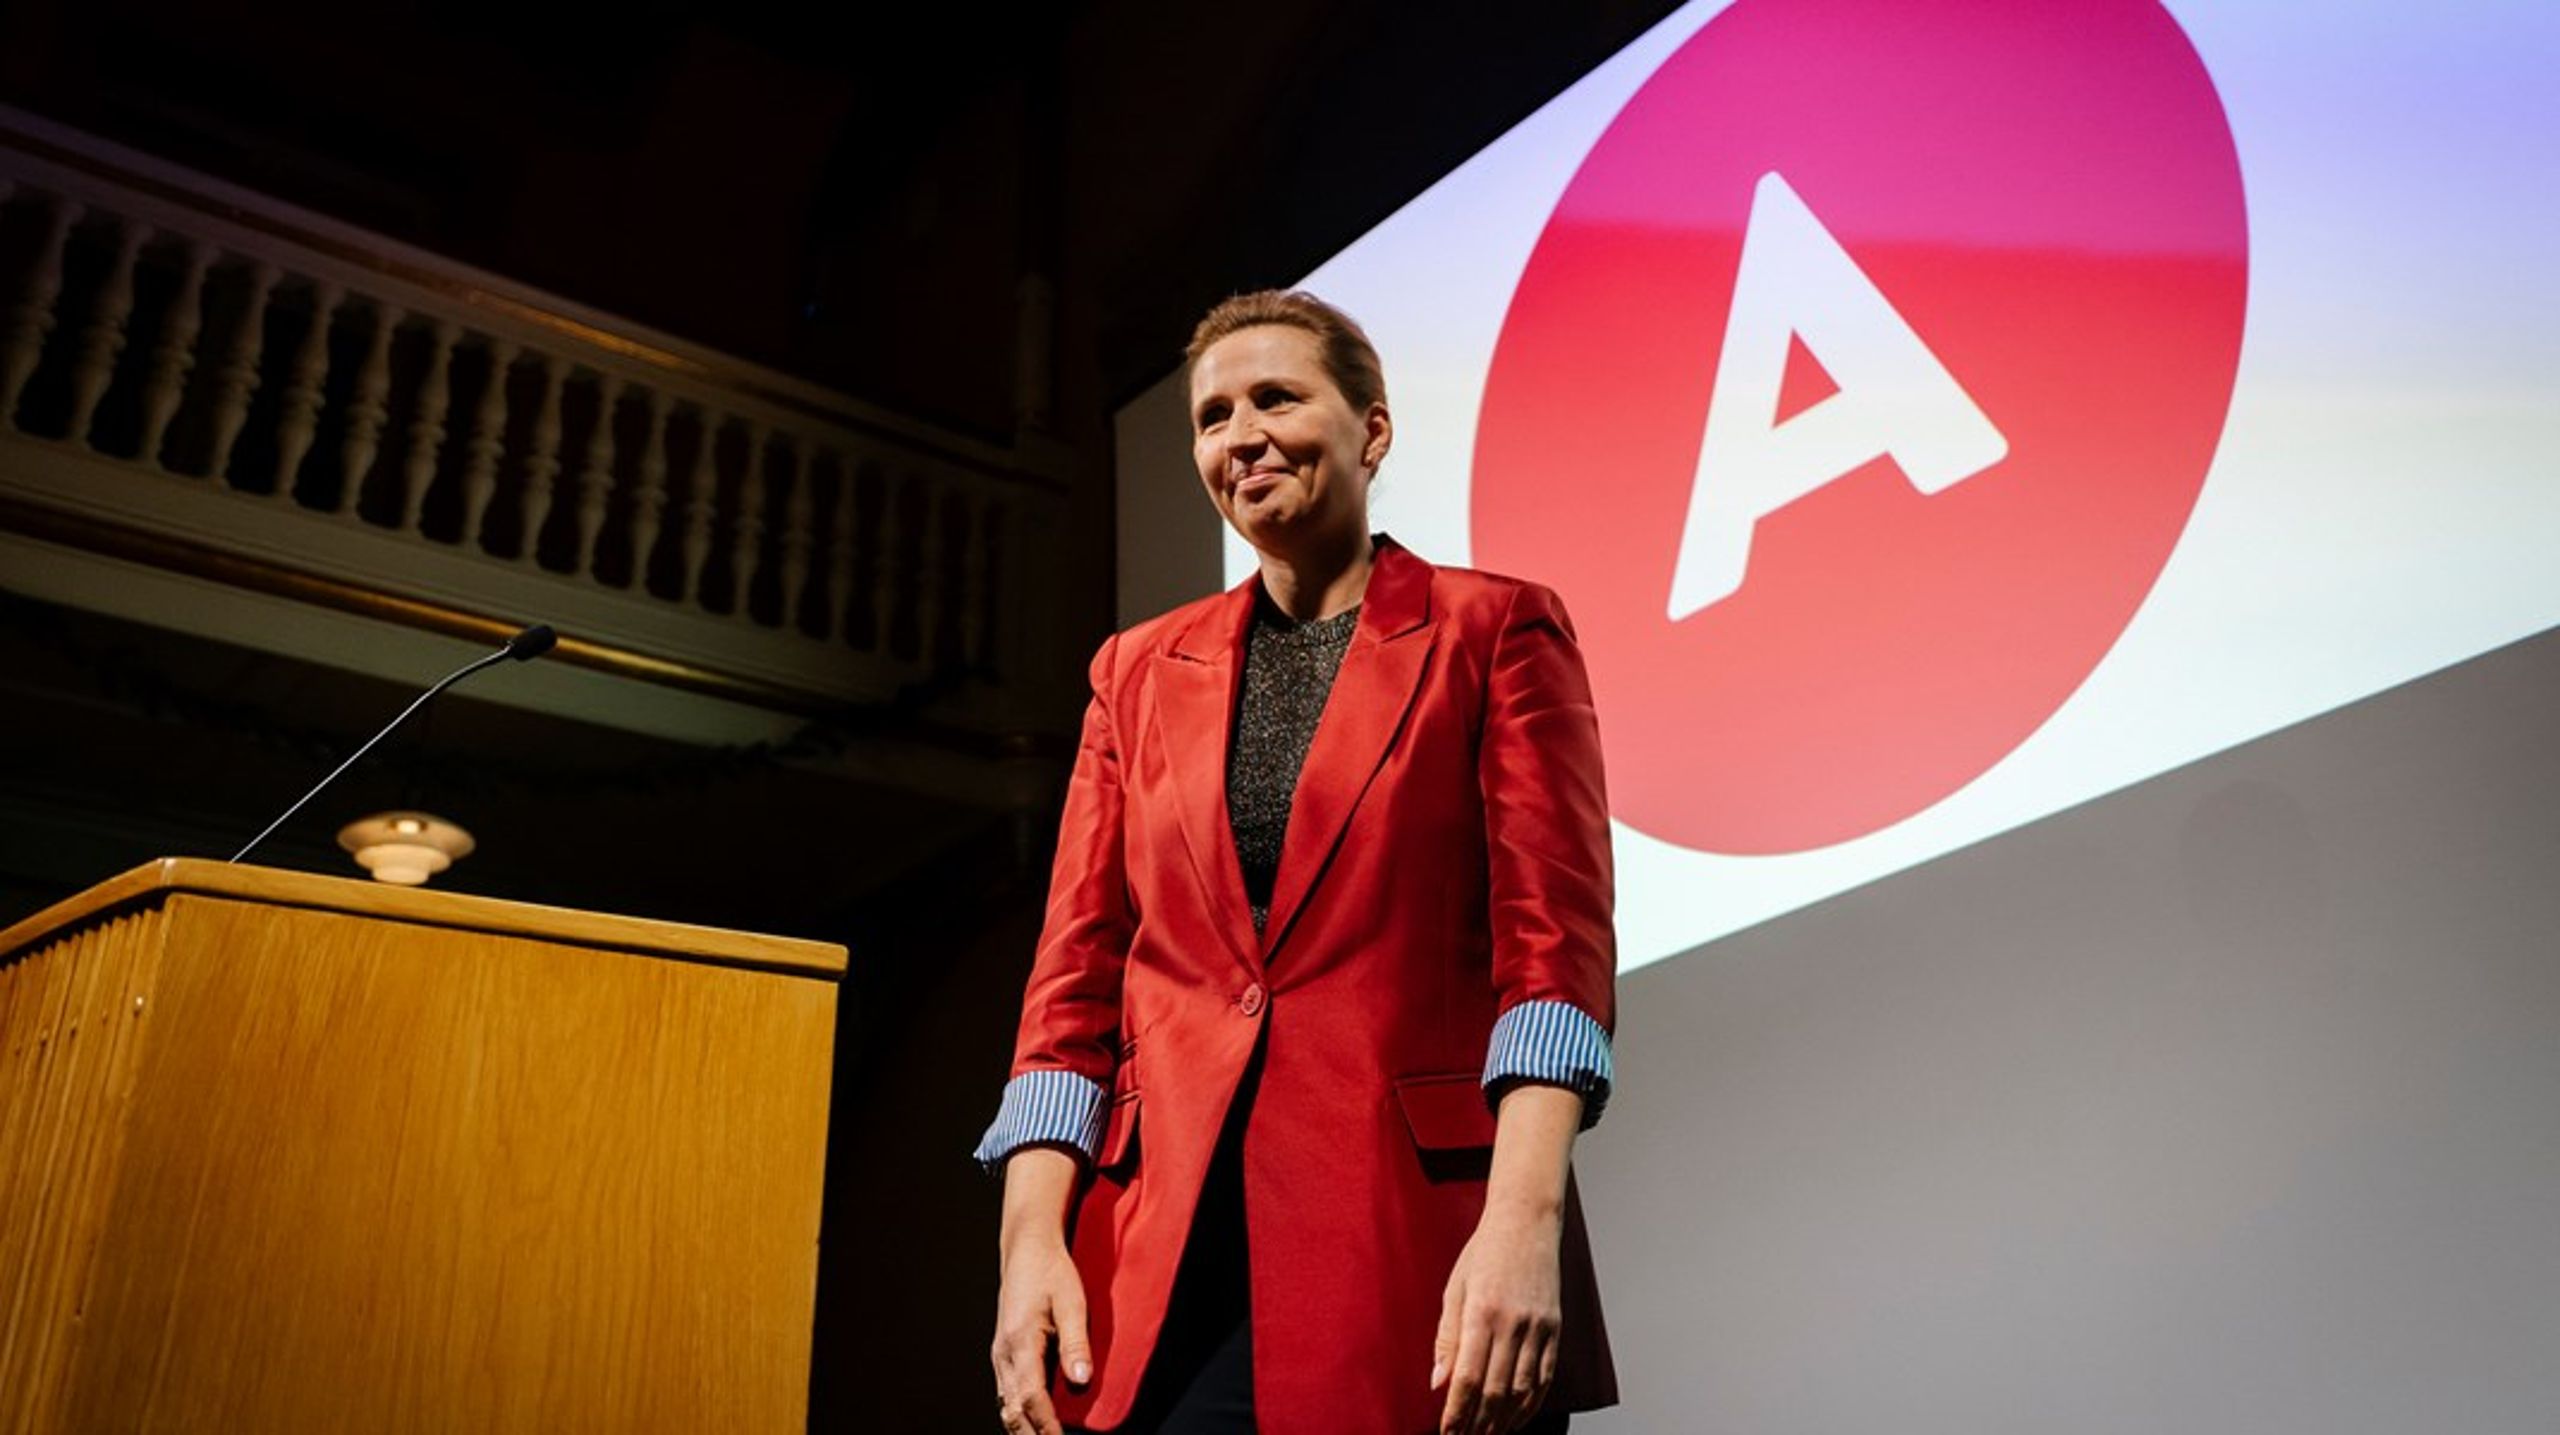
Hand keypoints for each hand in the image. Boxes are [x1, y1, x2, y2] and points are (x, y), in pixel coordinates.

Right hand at [991, 1236, 1090, 1434]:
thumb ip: (1076, 1343)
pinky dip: (1018, 1412)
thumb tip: (1081, 1381)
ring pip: (1006, 1404)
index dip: (1047, 1427)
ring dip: (1022, 1427)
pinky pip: (1006, 1392)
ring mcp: (1000, 1354)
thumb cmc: (1051, 1271)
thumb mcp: (1072, 1302)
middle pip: (1013, 1410)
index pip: (1031, 1398)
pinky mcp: (1003, 1352)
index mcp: (1020, 1342)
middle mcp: (1004, 1353)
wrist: (1026, 1249)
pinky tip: (1032, 1421)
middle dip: (1031, 1434)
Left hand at [1431, 1204, 1563, 1434]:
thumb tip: (1438, 1382)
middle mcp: (1513, 1322)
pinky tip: (1518, 1418)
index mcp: (1481, 1311)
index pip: (1467, 1376)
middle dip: (1479, 1423)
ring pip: (1522, 1389)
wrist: (1527, 1222)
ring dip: (1504, 1420)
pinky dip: (1532, 1403)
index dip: (1457, 1411)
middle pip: (1495, 1389)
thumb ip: (1447, 1339)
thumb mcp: (1454, 1289)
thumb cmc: (1483, 1253)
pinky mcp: (1555, 1328)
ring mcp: (1538, 1326)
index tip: (1447, 1431)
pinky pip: (1545, 1376)